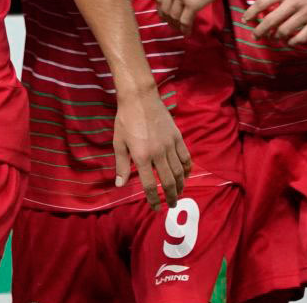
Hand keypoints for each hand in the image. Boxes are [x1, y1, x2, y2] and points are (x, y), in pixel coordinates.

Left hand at [112, 87, 190, 209]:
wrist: (140, 98)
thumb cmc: (125, 120)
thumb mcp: (118, 143)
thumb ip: (121, 165)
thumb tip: (120, 185)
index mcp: (142, 156)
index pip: (150, 185)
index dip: (153, 199)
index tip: (156, 208)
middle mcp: (158, 153)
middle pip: (169, 181)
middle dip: (171, 196)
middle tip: (172, 205)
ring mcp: (170, 145)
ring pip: (180, 171)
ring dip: (180, 185)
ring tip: (179, 194)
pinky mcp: (178, 137)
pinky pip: (186, 157)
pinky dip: (187, 169)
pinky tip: (186, 176)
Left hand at [155, 0, 232, 33]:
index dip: (161, 8)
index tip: (164, 13)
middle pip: (165, 9)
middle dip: (167, 19)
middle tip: (172, 24)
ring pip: (174, 16)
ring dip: (176, 25)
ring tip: (180, 29)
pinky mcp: (193, 4)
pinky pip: (185, 21)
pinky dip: (185, 29)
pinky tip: (187, 33)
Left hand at [242, 0, 306, 44]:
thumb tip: (260, 2)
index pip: (262, 2)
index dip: (251, 13)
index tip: (245, 20)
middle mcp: (295, 1)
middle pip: (270, 20)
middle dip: (260, 31)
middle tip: (256, 36)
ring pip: (284, 31)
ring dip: (277, 37)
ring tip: (275, 37)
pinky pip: (301, 37)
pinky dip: (292, 42)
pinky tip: (290, 41)